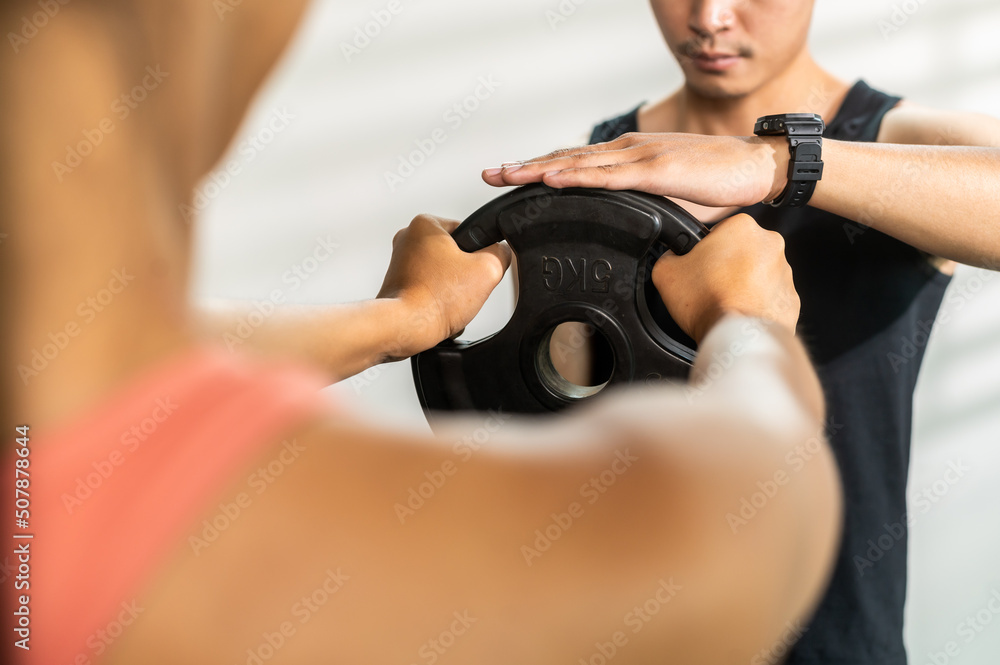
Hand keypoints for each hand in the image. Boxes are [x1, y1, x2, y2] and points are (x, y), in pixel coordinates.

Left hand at [377, 215, 511, 357]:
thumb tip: (500, 253)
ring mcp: (400, 262)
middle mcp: (408, 238)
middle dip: (464, 274)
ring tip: (448, 300)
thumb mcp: (488, 270)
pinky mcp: (399, 284)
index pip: (468, 232)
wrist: (406, 327)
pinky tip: (438, 308)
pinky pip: (430, 289)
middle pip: (456, 254)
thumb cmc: (434, 299)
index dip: (479, 253)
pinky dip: (437, 300)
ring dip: (451, 290)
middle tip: (461, 288)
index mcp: (425, 224)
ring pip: (444, 274)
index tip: (473, 269)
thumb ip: (501, 254)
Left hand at [482, 133, 788, 207]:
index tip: (509, 178)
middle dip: (524, 168)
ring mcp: (639, 158)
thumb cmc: (716, 184)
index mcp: (628, 157)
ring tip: (507, 176)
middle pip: (566, 159)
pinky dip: (575, 177)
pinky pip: (607, 176)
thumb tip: (624, 232)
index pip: (575, 162)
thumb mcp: (668, 201)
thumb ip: (641, 210)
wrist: (755, 168)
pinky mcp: (655, 171)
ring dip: (538, 170)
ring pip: (578, 164)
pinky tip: (551, 180)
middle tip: (489, 176)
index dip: (540, 169)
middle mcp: (627, 151)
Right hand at [652, 214, 799, 342]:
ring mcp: (785, 273)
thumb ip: (668, 255)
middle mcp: (770, 244)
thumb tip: (673, 257)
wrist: (736, 337)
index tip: (699, 266)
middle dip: (727, 266)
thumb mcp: (666, 271)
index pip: (719, 231)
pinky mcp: (791, 299)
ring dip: (743, 285)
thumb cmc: (707, 301)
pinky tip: (739, 313)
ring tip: (723, 303)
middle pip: (741, 251)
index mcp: (742, 227)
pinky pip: (769, 297)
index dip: (704, 250)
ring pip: (758, 274)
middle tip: (708, 286)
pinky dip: (756, 304)